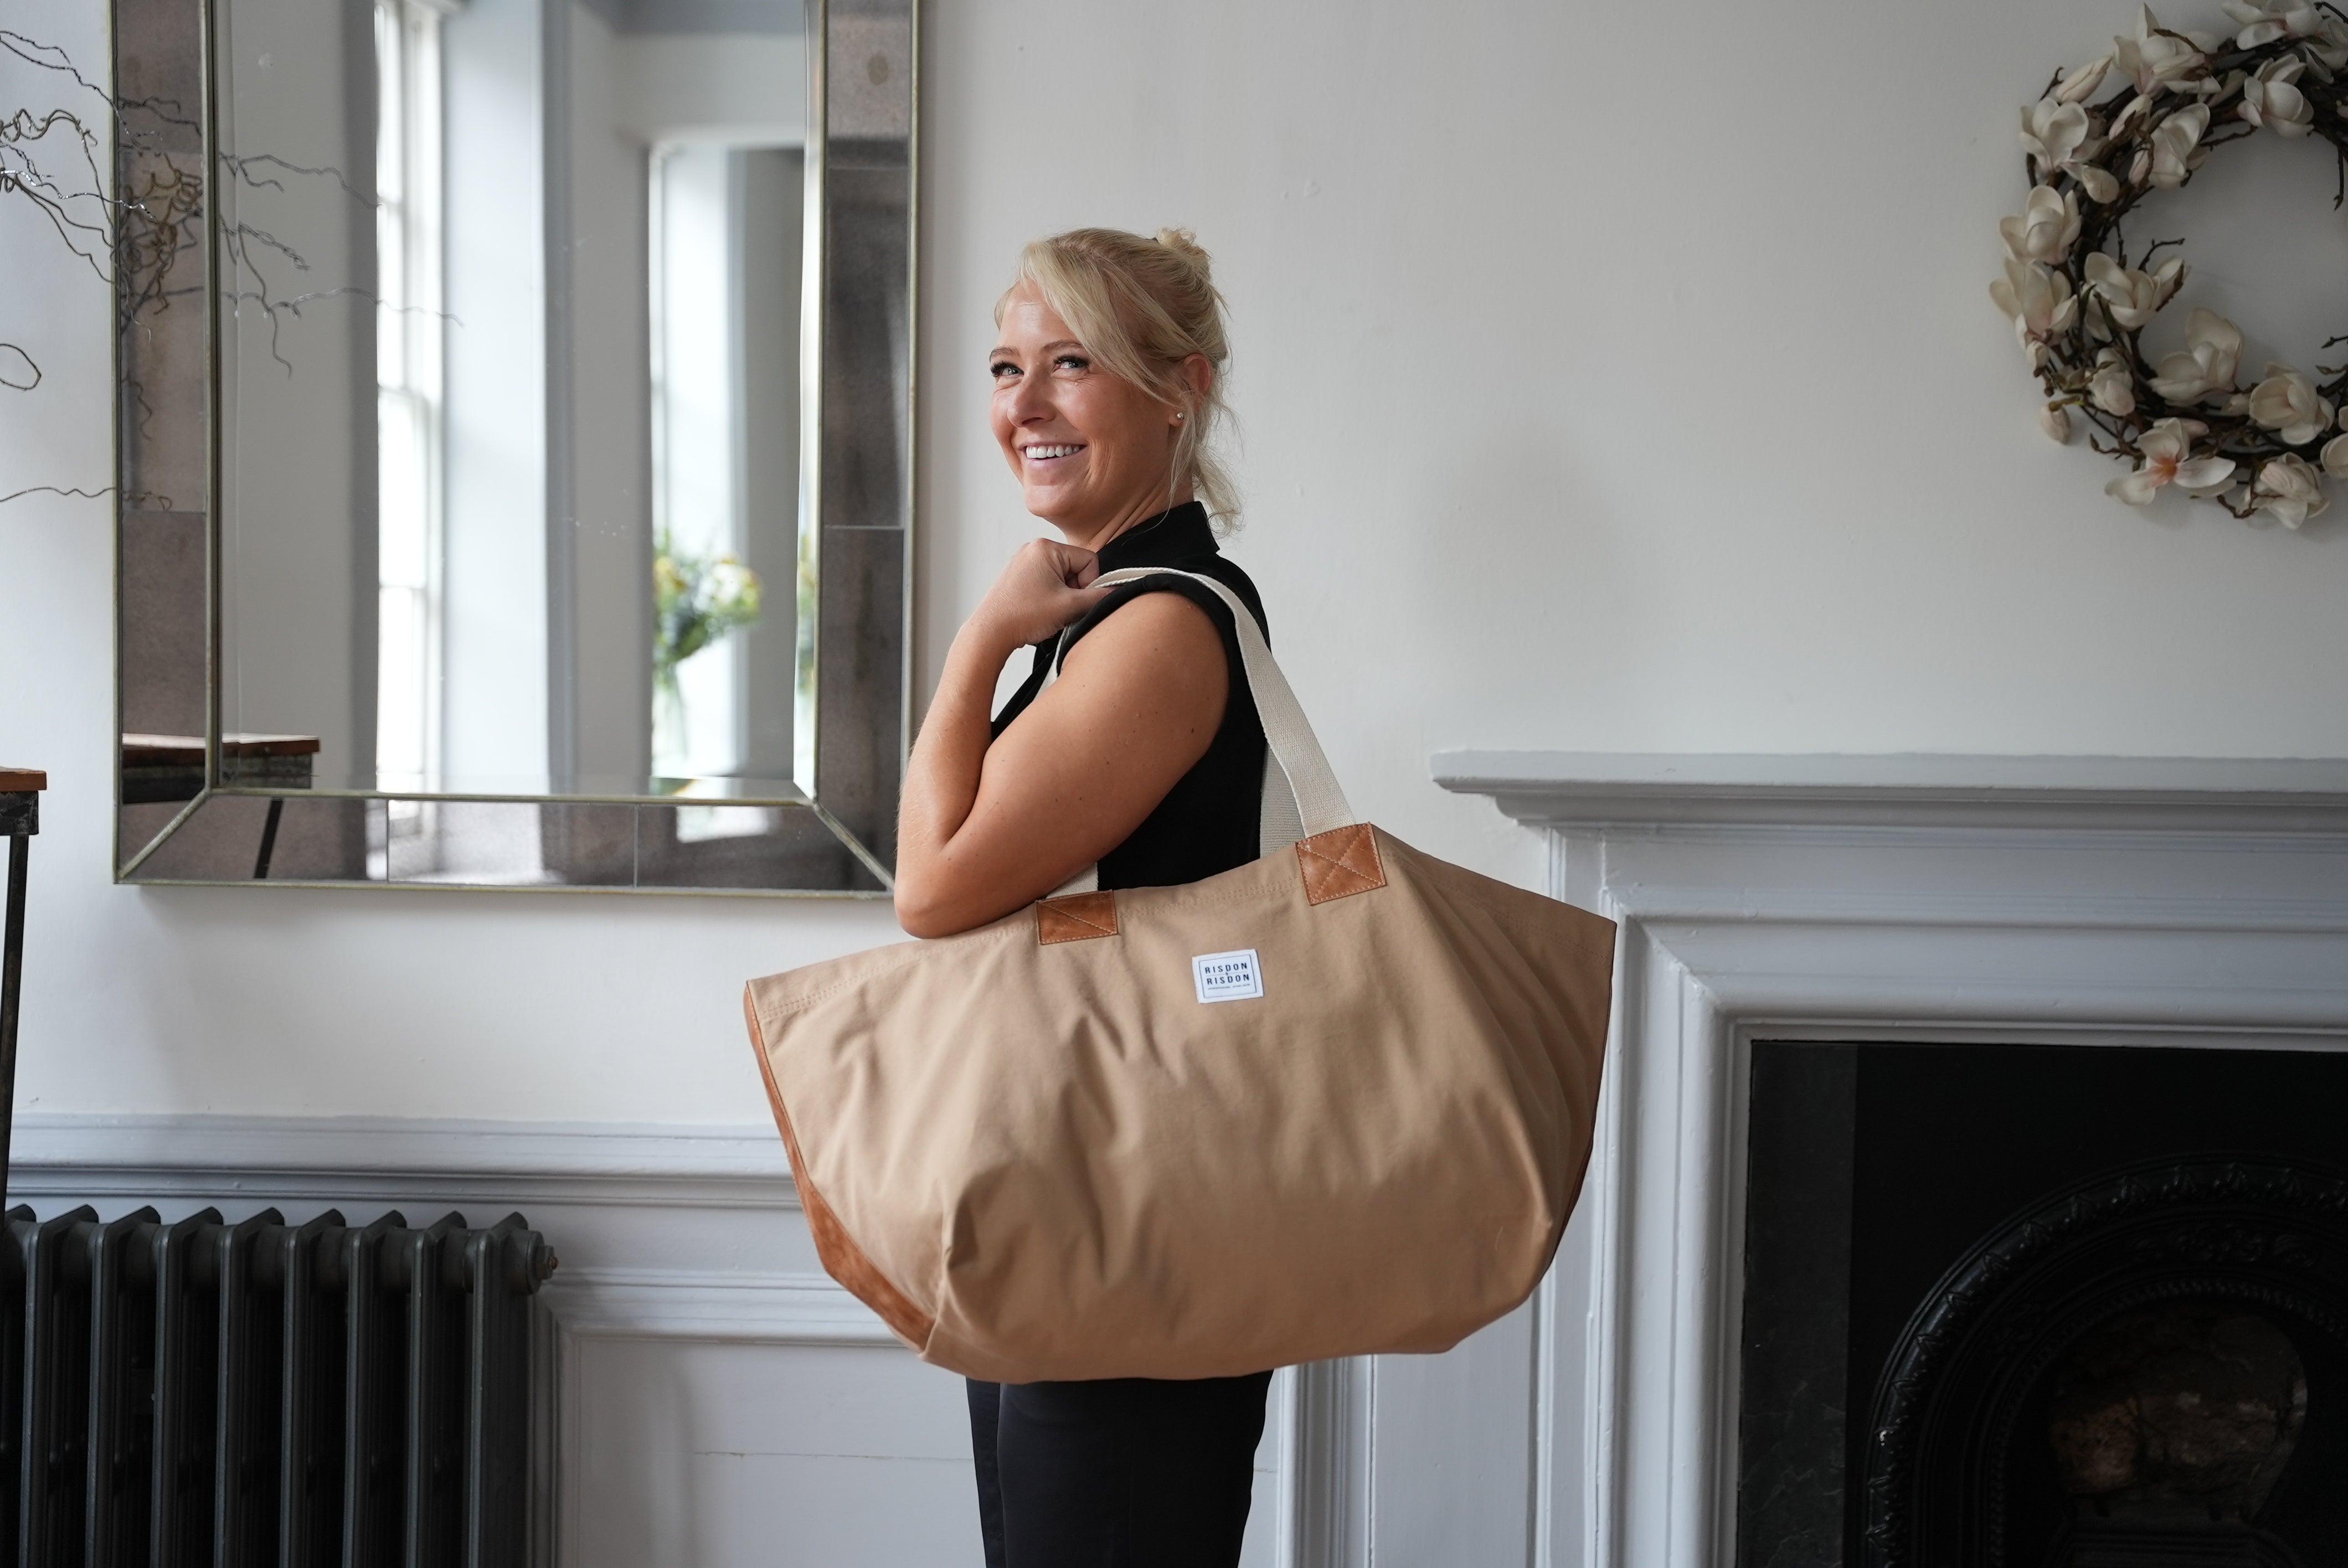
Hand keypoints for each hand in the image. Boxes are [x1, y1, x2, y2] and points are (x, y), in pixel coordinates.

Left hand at [966, 538, 1116, 650]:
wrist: (989, 633)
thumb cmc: (1022, 616)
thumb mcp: (1070, 607)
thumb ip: (1099, 597)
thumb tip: (1116, 591)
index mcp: (1046, 547)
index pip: (1089, 560)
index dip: (1090, 584)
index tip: (1078, 602)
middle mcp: (1033, 548)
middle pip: (1075, 568)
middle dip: (1075, 591)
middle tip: (1063, 609)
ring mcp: (1024, 561)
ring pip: (1061, 577)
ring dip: (1063, 596)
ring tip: (1048, 612)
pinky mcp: (1018, 575)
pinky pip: (1047, 582)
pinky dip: (1050, 598)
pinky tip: (1039, 611)